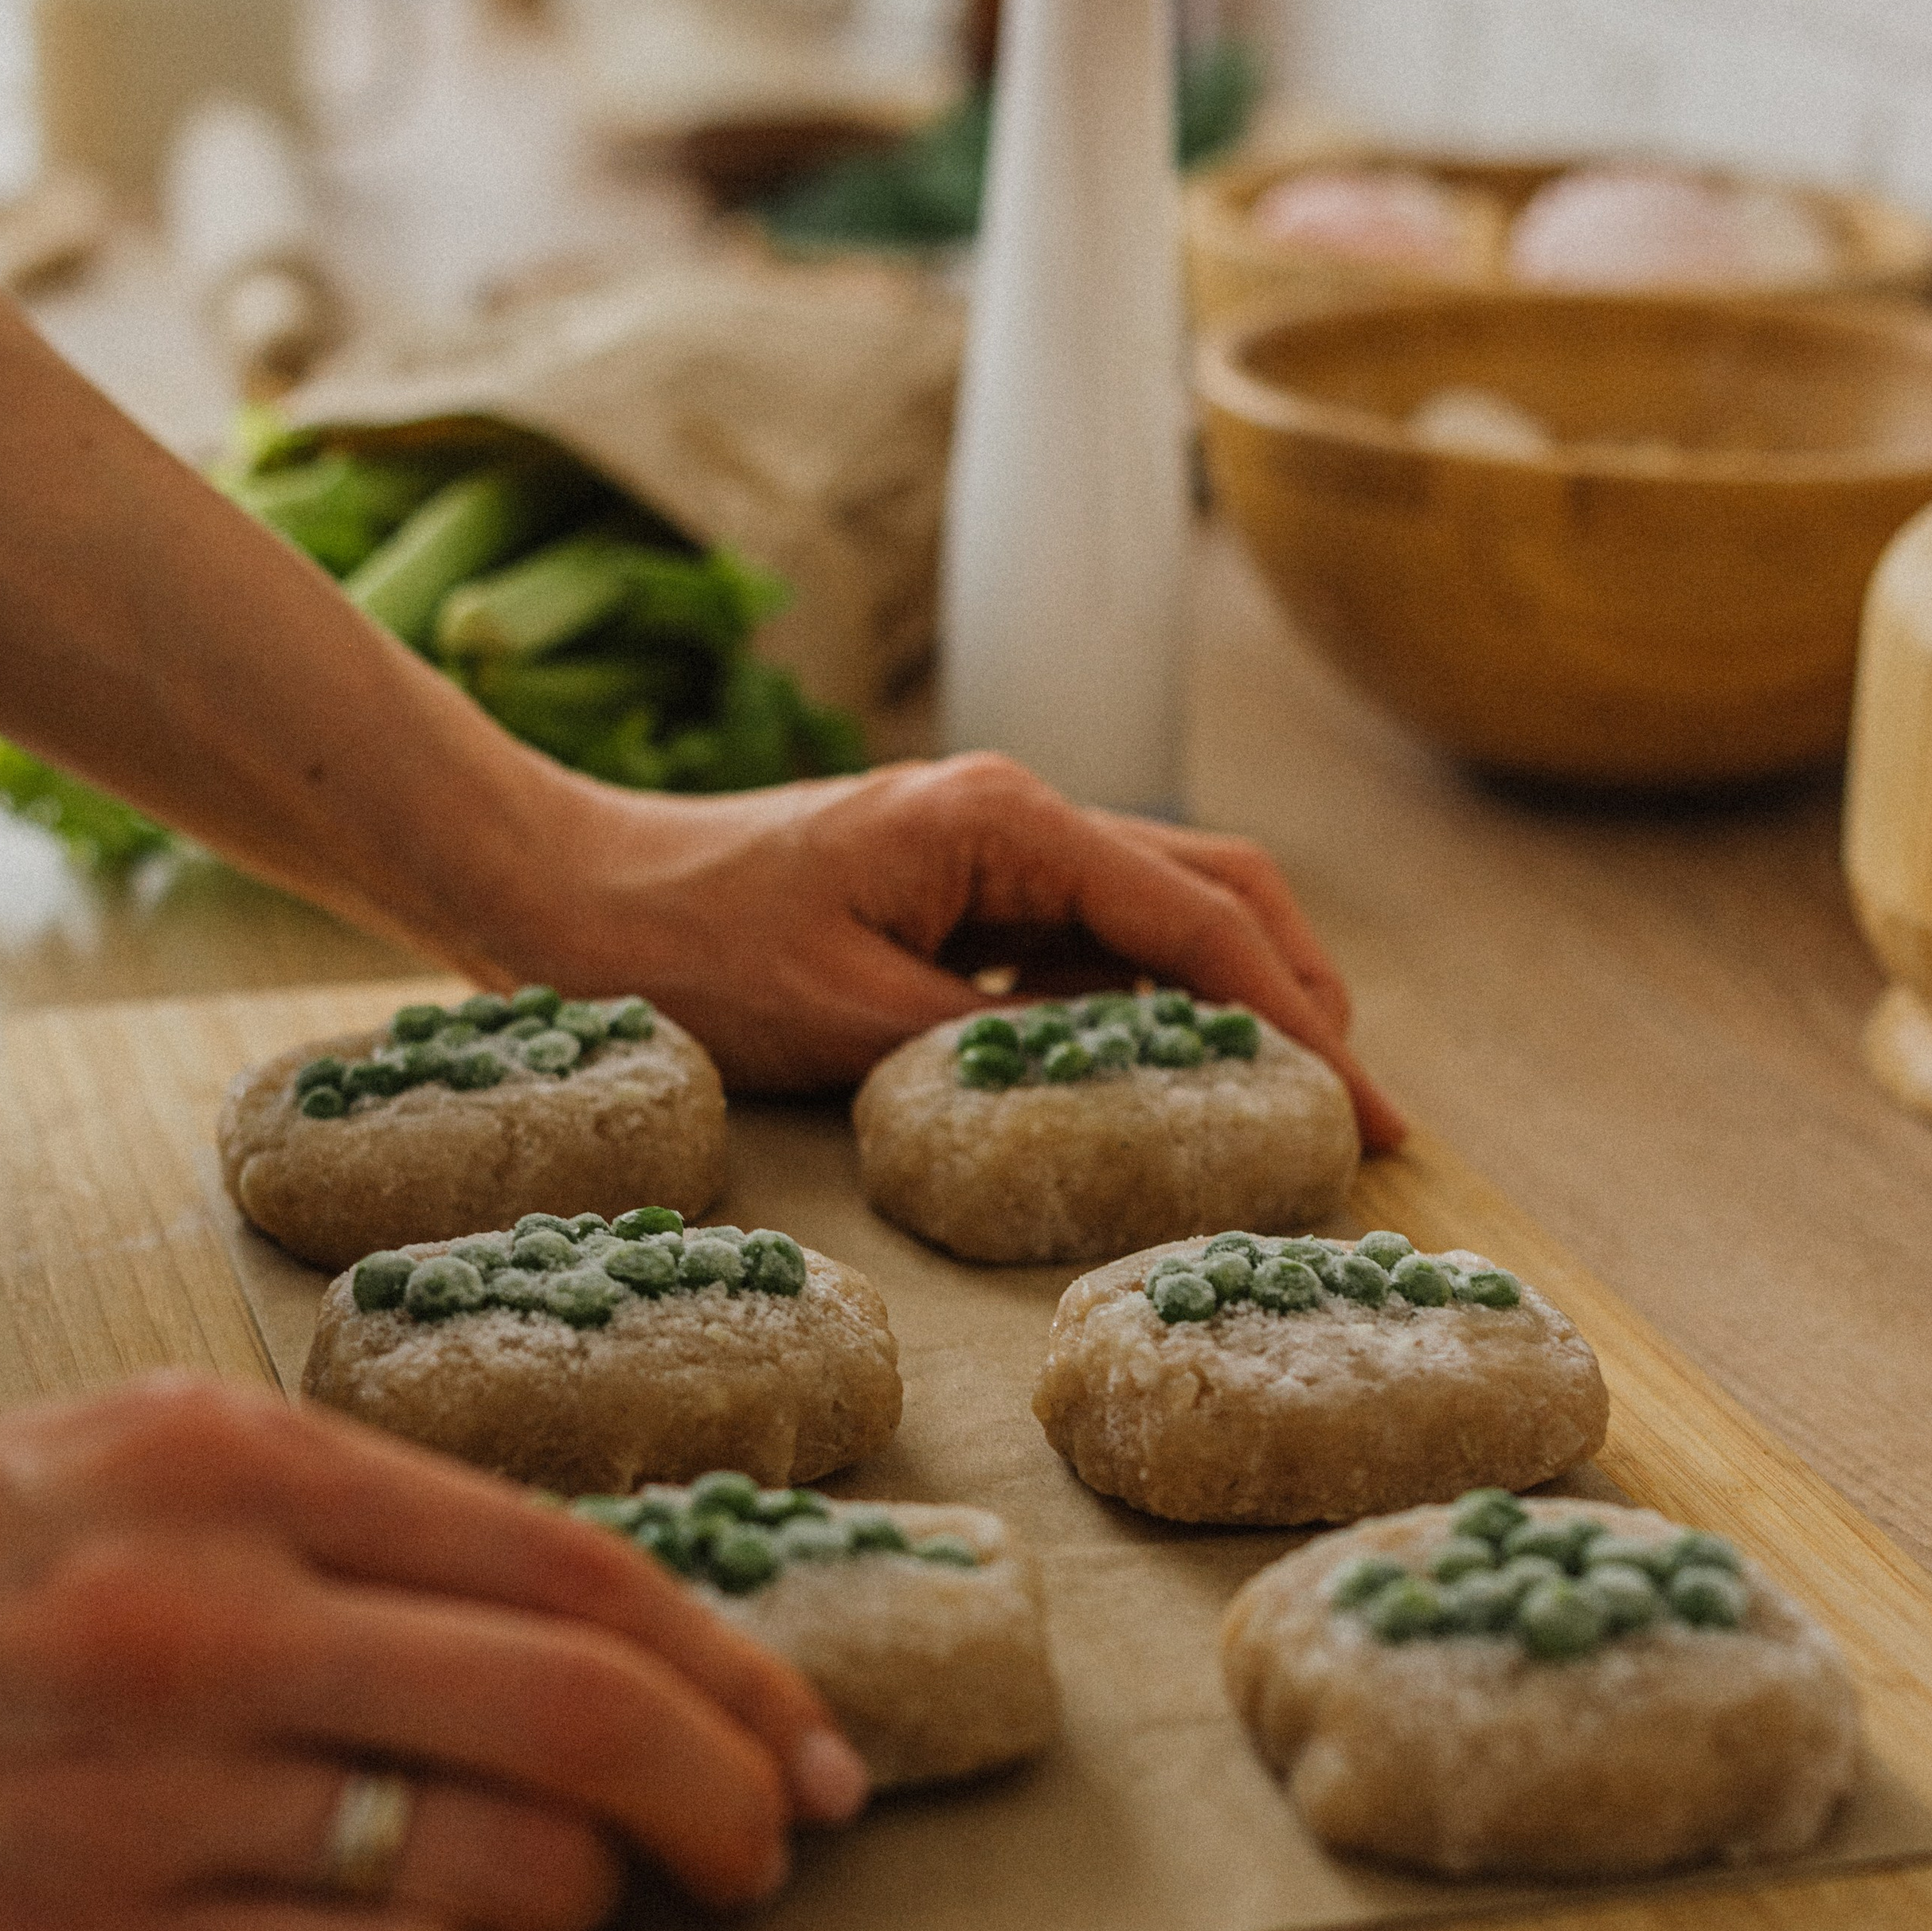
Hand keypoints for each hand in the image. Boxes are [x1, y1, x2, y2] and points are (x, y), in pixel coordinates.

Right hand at [0, 1379, 869, 1930]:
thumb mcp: (152, 1458)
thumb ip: (368, 1521)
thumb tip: (606, 1621)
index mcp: (237, 1468)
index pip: (570, 1566)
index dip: (728, 1661)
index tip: (808, 1732)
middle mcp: (208, 1621)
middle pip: (575, 1714)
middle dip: (725, 1791)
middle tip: (778, 1840)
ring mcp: (150, 1796)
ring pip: (500, 1870)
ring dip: (593, 1895)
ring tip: (584, 1887)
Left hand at [509, 752, 1403, 1144]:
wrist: (569, 893)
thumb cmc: (690, 948)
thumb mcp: (854, 1019)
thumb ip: (1002, 1050)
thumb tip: (1130, 1092)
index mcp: (1007, 823)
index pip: (1202, 920)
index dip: (1297, 1020)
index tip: (1362, 1109)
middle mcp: (1020, 817)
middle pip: (1219, 889)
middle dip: (1303, 994)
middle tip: (1359, 1113)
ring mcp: (993, 851)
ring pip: (1166, 914)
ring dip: (1240, 1000)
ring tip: (1297, 1105)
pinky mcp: (961, 894)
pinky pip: (1093, 947)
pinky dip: (1156, 1008)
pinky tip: (1181, 1082)